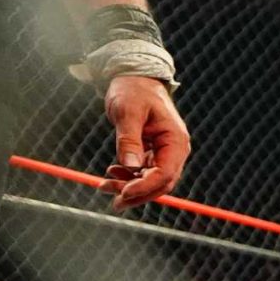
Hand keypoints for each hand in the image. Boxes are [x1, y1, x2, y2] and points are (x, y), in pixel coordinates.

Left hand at [102, 76, 191, 209]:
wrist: (134, 78)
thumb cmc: (133, 90)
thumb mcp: (128, 112)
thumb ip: (129, 139)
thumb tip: (130, 165)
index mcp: (175, 141)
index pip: (165, 173)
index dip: (145, 186)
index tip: (123, 192)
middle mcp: (174, 150)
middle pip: (161, 183)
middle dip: (138, 194)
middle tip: (115, 202)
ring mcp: (164, 152)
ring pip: (151, 181)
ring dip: (130, 188)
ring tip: (104, 187)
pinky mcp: (153, 152)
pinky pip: (144, 172)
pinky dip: (128, 177)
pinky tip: (111, 173)